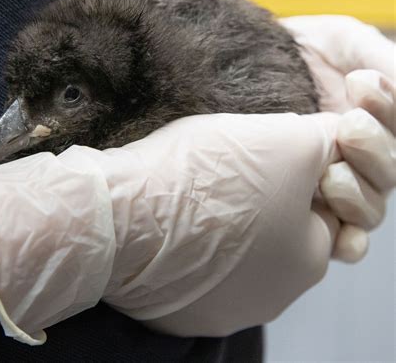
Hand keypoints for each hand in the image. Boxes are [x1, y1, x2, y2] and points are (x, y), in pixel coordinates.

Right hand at [0, 111, 341, 339]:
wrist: (121, 216)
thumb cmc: (208, 178)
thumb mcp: (284, 141)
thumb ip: (320, 142)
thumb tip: (329, 141)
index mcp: (306, 260)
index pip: (318, 209)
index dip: (294, 174)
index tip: (263, 155)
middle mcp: (269, 298)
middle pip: (274, 234)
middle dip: (259, 200)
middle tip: (224, 171)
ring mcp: (219, 310)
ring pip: (233, 254)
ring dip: (221, 225)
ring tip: (192, 194)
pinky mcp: (176, 310)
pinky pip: (194, 271)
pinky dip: (187, 246)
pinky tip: (170, 222)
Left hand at [280, 15, 395, 261]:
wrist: (246, 65)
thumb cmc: (297, 50)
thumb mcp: (345, 41)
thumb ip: (383, 58)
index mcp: (376, 122)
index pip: (395, 134)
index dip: (388, 113)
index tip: (360, 84)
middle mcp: (358, 156)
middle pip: (386, 175)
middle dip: (374, 149)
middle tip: (348, 125)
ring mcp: (331, 181)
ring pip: (368, 208)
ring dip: (358, 195)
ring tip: (332, 175)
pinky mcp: (300, 200)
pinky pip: (336, 236)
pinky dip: (346, 242)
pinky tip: (340, 239)